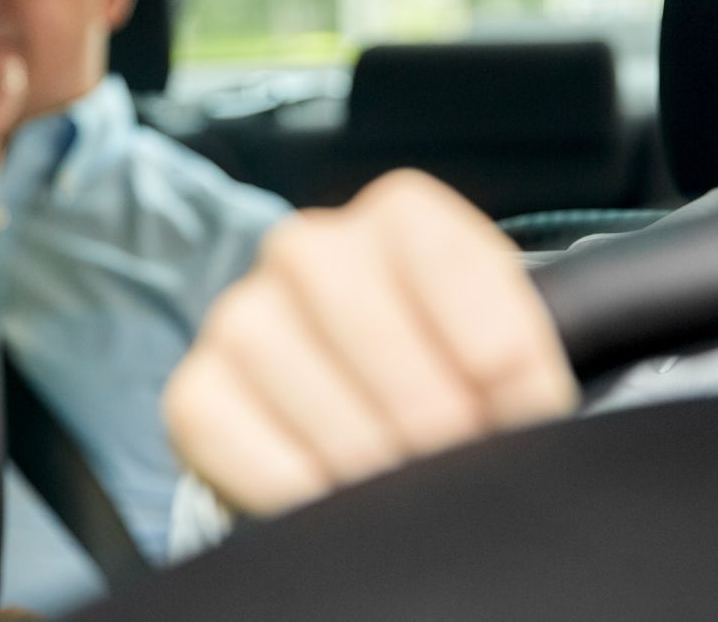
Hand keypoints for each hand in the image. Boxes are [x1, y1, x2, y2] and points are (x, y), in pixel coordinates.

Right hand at [162, 169, 578, 516]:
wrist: (377, 424)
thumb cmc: (449, 377)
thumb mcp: (500, 349)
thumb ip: (515, 360)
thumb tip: (521, 410)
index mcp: (398, 219)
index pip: (432, 244)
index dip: (484, 329)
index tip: (517, 398)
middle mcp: (309, 249)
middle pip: (351, 300)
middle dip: (418, 396)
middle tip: (456, 456)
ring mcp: (243, 316)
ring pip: (279, 357)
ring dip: (353, 440)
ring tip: (401, 487)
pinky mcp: (196, 391)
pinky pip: (221, 425)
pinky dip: (285, 475)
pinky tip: (333, 498)